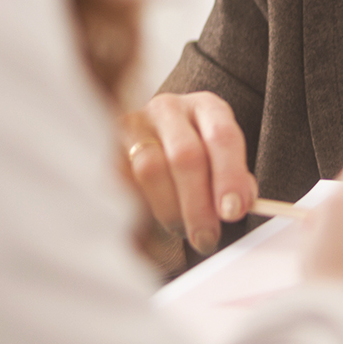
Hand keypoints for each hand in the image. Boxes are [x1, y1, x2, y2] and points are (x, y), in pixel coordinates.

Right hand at [120, 92, 257, 255]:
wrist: (153, 137)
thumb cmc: (196, 152)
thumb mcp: (222, 157)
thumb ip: (235, 180)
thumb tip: (236, 206)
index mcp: (206, 106)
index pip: (222, 136)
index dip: (229, 176)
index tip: (233, 211)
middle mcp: (169, 109)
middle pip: (186, 155)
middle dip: (198, 204)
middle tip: (207, 237)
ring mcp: (134, 125)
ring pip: (150, 170)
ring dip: (170, 210)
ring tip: (184, 232)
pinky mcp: (106, 146)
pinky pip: (121, 182)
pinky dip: (139, 209)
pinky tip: (154, 225)